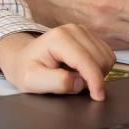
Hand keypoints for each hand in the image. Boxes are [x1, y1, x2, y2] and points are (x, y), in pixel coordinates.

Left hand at [0, 25, 114, 100]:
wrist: (22, 57)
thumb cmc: (26, 69)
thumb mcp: (32, 81)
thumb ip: (55, 83)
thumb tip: (79, 82)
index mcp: (58, 38)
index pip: (87, 61)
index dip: (95, 82)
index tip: (98, 97)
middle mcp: (72, 30)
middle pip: (100, 60)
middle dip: (94, 78)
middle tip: (74, 85)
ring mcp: (82, 31)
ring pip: (106, 57)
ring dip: (97, 73)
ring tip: (75, 76)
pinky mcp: (88, 36)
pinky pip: (106, 55)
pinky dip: (99, 67)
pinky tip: (81, 70)